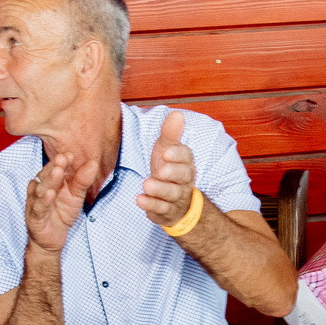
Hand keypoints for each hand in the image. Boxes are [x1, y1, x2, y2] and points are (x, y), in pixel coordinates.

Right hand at [26, 155, 99, 253]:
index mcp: (50, 181)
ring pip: (40, 189)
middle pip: (45, 175)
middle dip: (54, 166)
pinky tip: (49, 193)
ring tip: (57, 172)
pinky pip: (38, 207)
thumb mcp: (76, 196)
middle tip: (62, 158)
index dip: (62, 161)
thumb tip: (93, 163)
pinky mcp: (34, 216)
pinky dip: (43, 200)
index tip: (71, 154)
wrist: (52, 239)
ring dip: (49, 180)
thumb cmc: (62, 213)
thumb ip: (83, 180)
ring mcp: (35, 202)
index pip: (55, 167)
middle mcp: (39, 188)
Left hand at [136, 109, 198, 229]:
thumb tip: (177, 114)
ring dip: (160, 190)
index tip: (166, 152)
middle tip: (161, 170)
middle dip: (173, 173)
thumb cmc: (169, 170)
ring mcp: (176, 197)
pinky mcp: (166, 211)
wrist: (174, 202)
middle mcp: (184, 181)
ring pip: (172, 194)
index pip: (185, 157)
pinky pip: (161, 209)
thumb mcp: (167, 150)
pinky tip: (140, 200)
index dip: (177, 155)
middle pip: (183, 177)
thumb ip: (170, 134)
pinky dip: (151, 205)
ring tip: (146, 184)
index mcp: (185, 163)